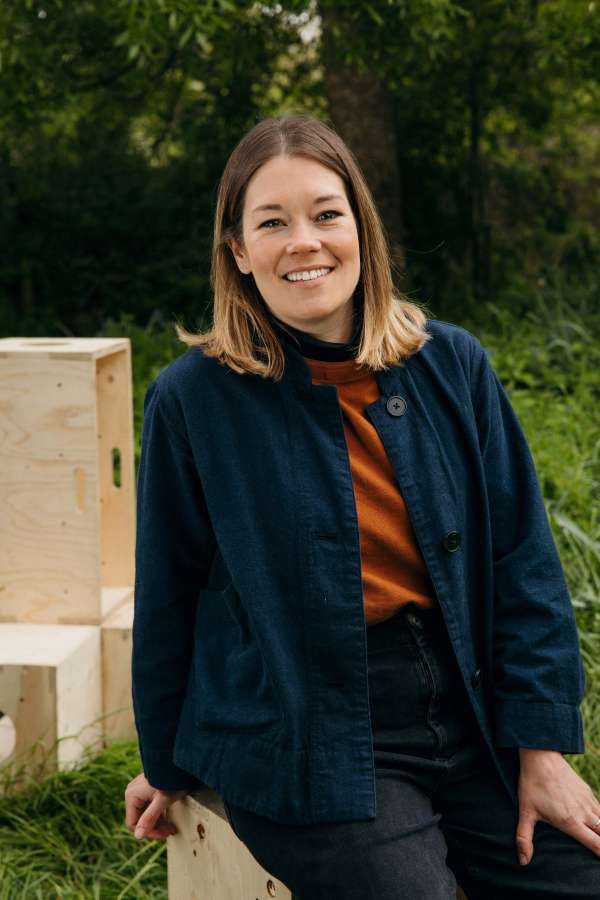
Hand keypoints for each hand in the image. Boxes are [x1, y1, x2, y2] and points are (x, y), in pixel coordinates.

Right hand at [124, 772, 187, 840]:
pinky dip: (159, 813)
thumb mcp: (163, 800)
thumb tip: (138, 836)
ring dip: (158, 822)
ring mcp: (139, 790)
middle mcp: (133, 793)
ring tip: (171, 826)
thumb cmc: (172, 778)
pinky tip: (169, 817)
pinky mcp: (147, 789)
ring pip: (145, 814)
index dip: (149, 832)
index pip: (134, 824)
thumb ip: (149, 818)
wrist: (180, 761)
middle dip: (156, 827)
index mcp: (132, 796)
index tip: (164, 834)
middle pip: (140, 819)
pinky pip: (149, 807)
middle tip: (170, 830)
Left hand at [516, 748, 599, 864]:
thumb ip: (524, 838)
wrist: (541, 757)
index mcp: (571, 822)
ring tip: (599, 838)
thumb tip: (523, 862)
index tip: (599, 864)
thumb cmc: (532, 785)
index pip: (596, 845)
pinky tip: (598, 823)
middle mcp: (584, 813)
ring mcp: (588, 801)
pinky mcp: (587, 791)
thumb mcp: (525, 812)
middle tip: (599, 851)